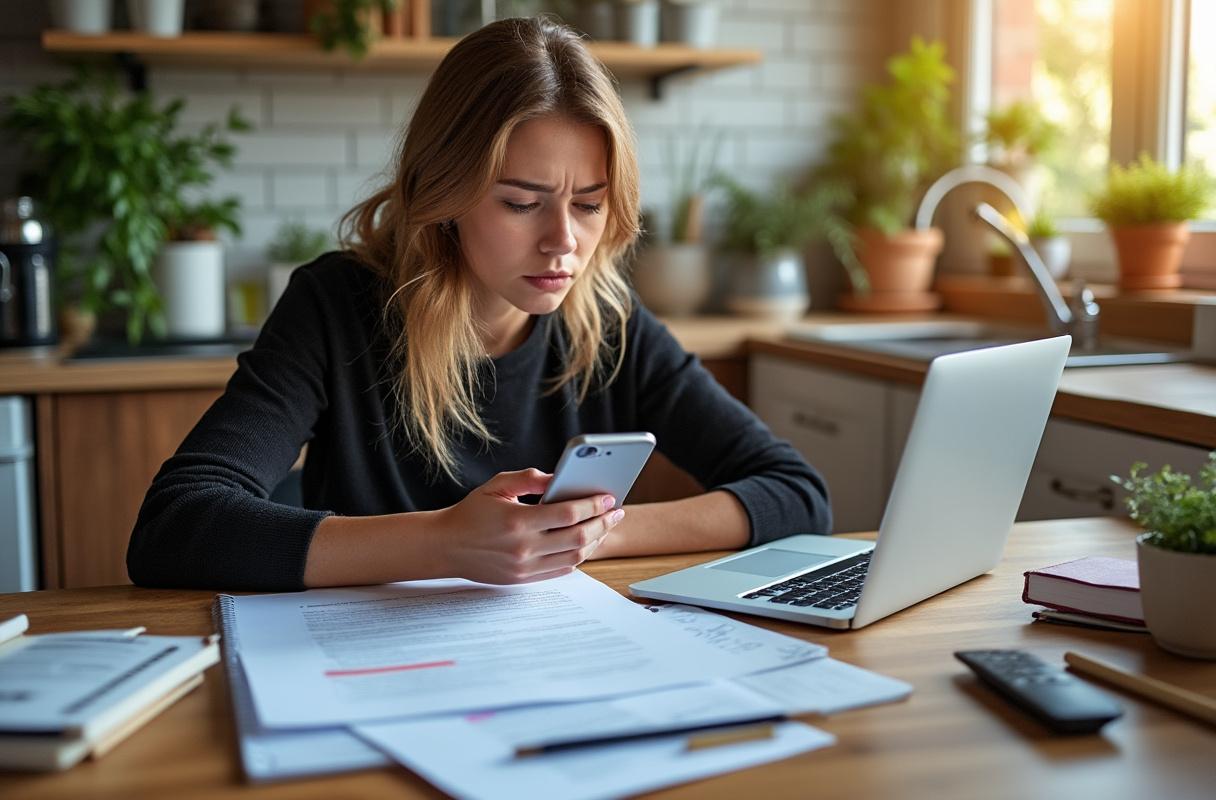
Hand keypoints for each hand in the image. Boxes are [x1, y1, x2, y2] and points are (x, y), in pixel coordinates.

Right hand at [435, 468, 625, 583]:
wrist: (446, 547)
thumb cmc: (471, 513)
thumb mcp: (496, 486)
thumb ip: (528, 478)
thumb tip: (558, 477)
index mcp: (518, 521)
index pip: (568, 513)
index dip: (593, 505)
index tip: (608, 497)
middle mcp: (524, 547)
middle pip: (578, 537)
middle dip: (603, 523)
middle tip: (616, 512)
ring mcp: (525, 567)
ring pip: (574, 556)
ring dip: (595, 541)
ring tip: (605, 527)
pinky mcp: (523, 580)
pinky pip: (561, 570)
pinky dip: (579, 556)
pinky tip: (586, 542)